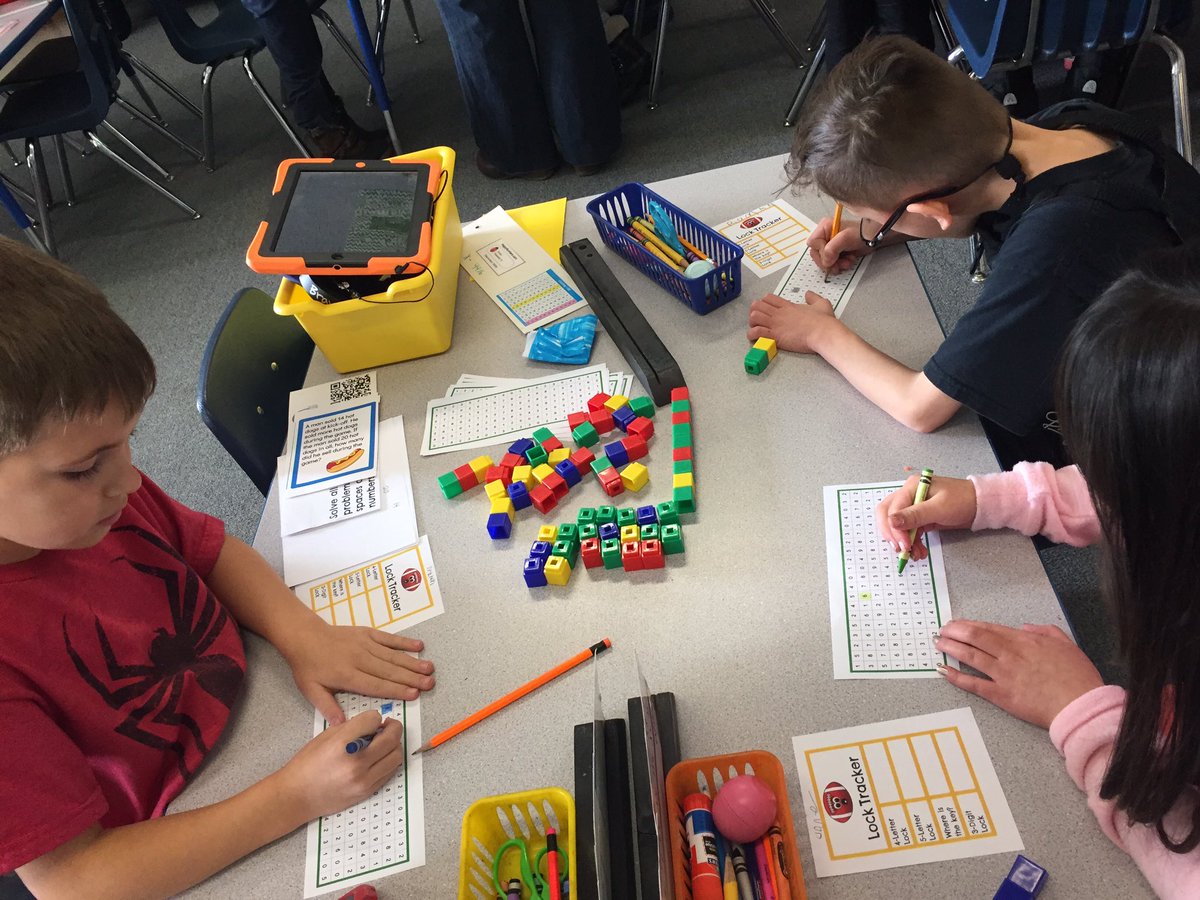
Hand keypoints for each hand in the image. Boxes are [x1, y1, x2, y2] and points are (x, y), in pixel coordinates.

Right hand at [276, 709, 404, 820]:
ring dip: (394, 745)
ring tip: (382, 743)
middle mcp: (356, 762)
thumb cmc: (307, 764)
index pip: (374, 720)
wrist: (297, 796)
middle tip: (386, 726)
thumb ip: (351, 727)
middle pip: (392, 738)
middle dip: (393, 727)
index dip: (374, 717)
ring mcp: (364, 780)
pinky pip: (390, 772)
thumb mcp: (325, 737)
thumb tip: (373, 723)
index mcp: (342, 744)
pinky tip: (378, 757)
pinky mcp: (367, 791)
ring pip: (396, 756)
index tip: (371, 720)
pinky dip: (388, 761)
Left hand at [280, 618, 434, 723]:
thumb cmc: (308, 666)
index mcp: (347, 675)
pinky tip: (419, 647)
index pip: (376, 685)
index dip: (396, 690)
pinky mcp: (367, 633)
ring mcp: (365, 644)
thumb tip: (342, 726)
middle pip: (389, 671)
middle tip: (430, 683)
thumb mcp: (311, 691)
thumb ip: (328, 707)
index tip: (414, 694)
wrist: (304, 636)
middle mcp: (360, 659)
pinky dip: (404, 642)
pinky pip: (388, 638)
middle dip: (412, 678)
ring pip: (392, 655)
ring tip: (429, 669)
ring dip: (412, 662)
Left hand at [747, 291, 837, 353]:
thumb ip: (813, 298)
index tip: (767, 310)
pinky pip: (756, 332)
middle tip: (759, 320)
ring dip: (752, 323)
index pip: (768, 298)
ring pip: (754, 316)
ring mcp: (776, 323)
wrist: (823, 333)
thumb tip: (808, 294)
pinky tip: (756, 337)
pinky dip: (752, 334)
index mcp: (788, 306)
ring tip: (756, 328)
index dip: (764, 302)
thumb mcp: (822, 303)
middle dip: (754, 312)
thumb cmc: (823, 321)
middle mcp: (779, 313)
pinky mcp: (775, 335)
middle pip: (757, 305)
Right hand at [807, 215, 870, 273]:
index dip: (821, 252)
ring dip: (835, 265)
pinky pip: (831, 263)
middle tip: (838, 264)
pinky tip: (848, 261)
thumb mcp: (846, 238)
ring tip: (846, 262)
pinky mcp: (835, 253)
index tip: (832, 257)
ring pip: (824, 260)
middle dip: (828, 262)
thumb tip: (825, 261)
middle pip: (817, 254)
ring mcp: (829, 245)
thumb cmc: (861, 233)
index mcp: (824, 227)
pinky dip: (839, 265)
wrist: (873, 238)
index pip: (813, 244)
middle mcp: (825, 236)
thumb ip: (832, 249)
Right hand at [875, 473, 976, 559]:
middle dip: (892, 535)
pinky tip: (919, 551)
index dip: (894, 529)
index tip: (903, 545)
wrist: (979, 505)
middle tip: (902, 551)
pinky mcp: (919, 518)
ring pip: (897, 526)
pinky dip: (911, 543)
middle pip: (887, 515)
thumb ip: (914, 515)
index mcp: (910, 487)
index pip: (891, 509)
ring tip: (915, 554)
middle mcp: (908, 495)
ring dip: (903, 542)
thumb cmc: (962, 500)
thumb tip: (891, 521)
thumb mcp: (939, 508)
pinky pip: (908, 531)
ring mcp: (913, 507)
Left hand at [935, 620, 1102, 728]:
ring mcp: (1003, 674)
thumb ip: (1045, 631)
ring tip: (938, 643)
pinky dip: (956, 676)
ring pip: (970, 656)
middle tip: (942, 630)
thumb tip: (1025, 627)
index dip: (970, 625)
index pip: (990, 629)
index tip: (957, 623)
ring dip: (951, 648)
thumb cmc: (1077, 676)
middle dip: (955, 631)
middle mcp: (1010, 654)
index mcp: (1025, 641)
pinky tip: (943, 670)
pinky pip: (974, 684)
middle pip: (975, 638)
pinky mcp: (1001, 696)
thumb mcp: (1066, 644)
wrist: (1080, 705)